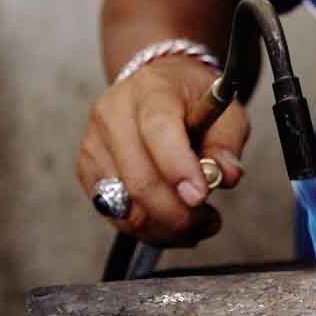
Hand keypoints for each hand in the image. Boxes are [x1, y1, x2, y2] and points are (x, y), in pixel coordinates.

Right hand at [77, 56, 249, 246]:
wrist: (160, 86)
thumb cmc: (195, 101)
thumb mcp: (226, 113)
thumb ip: (227, 145)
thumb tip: (226, 177)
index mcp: (152, 91)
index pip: (158, 131)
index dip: (179, 169)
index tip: (201, 197)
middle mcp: (114, 114)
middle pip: (139, 179)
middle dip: (178, 214)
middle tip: (210, 222)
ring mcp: (95, 143)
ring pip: (125, 206)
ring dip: (165, 229)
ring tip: (197, 225)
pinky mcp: (88, 169)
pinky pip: (114, 214)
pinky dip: (147, 229)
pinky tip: (173, 225)